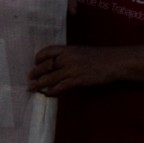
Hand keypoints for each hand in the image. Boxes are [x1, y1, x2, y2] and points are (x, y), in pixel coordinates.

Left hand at [28, 44, 143, 94]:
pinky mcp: (78, 80)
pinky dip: (52, 90)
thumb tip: (52, 63)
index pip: (47, 51)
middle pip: (46, 66)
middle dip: (35, 72)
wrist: (114, 62)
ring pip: (50, 78)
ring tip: (32, 87)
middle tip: (29, 77)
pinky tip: (48, 93)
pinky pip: (61, 86)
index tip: (34, 62)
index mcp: (68, 49)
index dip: (38, 57)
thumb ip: (66, 55)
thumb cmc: (98, 56)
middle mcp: (68, 58)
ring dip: (39, 84)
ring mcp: (72, 69)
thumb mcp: (80, 51)